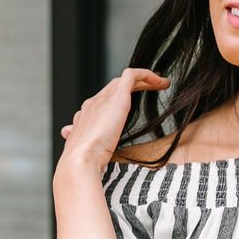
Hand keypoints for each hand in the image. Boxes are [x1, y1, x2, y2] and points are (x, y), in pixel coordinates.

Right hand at [54, 67, 169, 197]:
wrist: (80, 160)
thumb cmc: (85, 164)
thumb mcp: (88, 154)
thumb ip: (90, 147)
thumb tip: (77, 144)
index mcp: (86, 117)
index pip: (103, 101)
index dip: (120, 99)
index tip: (135, 103)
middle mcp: (92, 104)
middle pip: (114, 87)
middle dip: (134, 86)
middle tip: (154, 88)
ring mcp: (103, 99)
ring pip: (124, 79)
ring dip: (144, 79)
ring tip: (161, 83)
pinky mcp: (116, 96)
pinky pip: (132, 75)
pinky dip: (147, 74)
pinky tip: (161, 82)